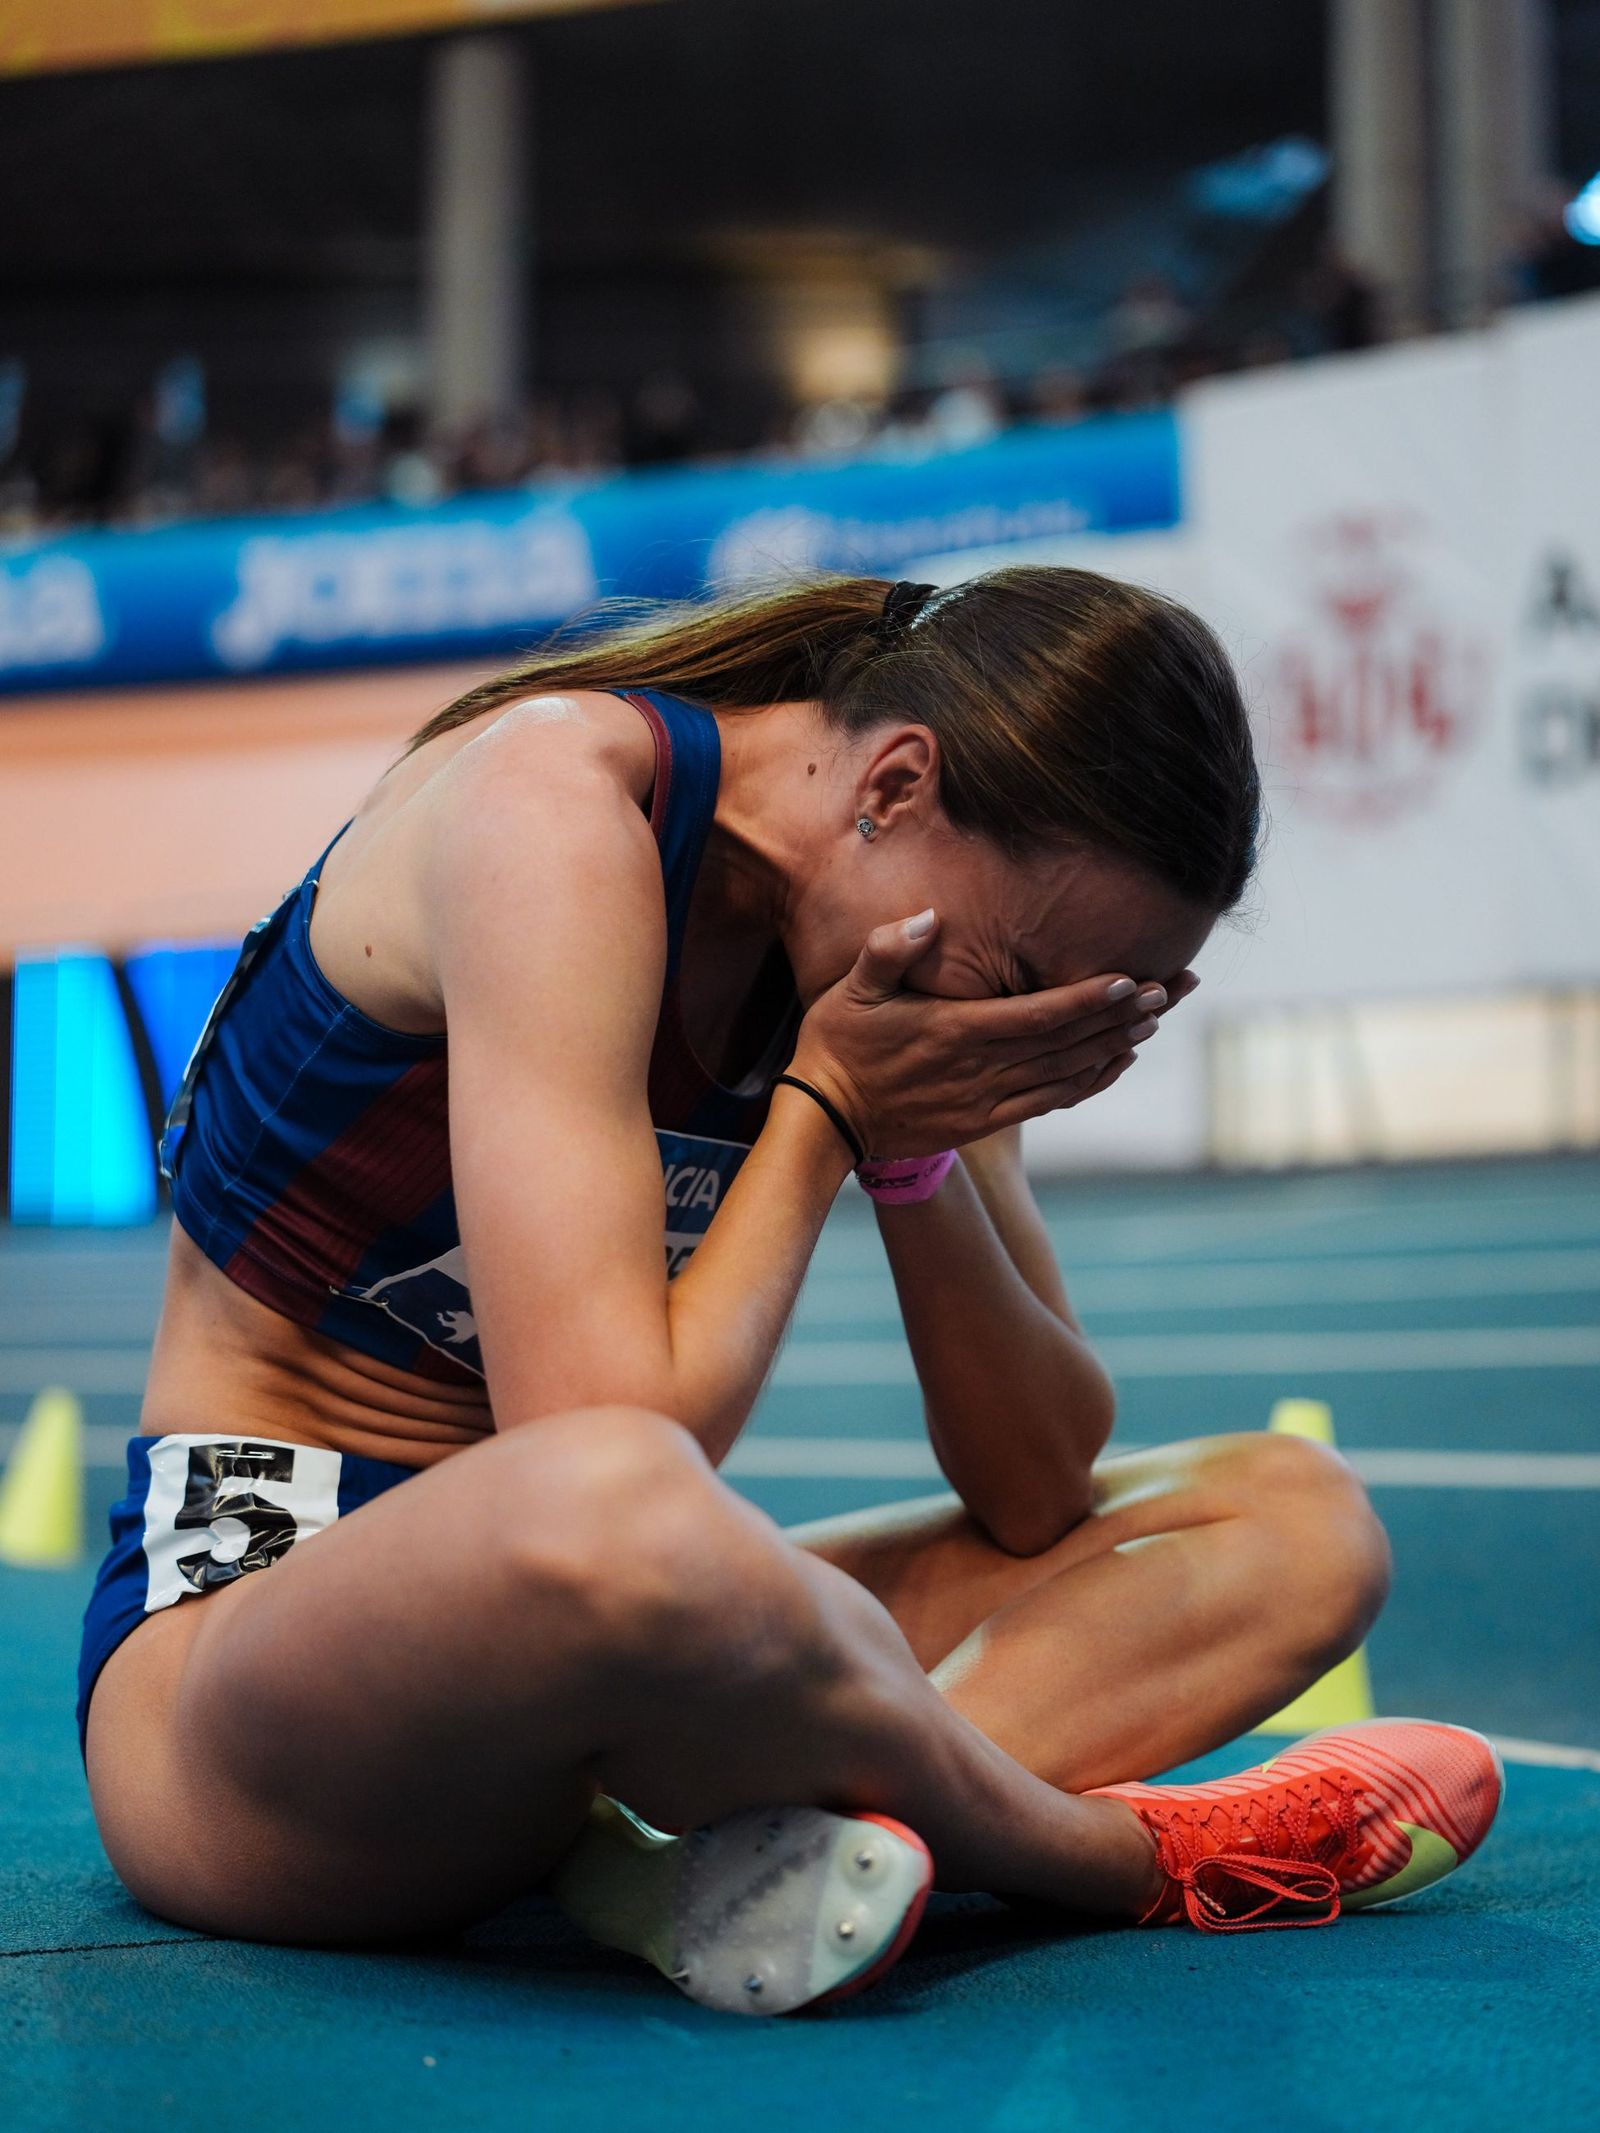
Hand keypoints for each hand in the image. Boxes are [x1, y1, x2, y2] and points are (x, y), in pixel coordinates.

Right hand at [789, 912, 1189, 1157]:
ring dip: (1117, 1046)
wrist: (826, 1120)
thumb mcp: (850, 988)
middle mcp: (983, 1068)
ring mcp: (988, 1098)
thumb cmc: (837, 1045)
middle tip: (1174, 989)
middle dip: (1125, 1016)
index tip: (1134, 981)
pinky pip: (1052, 1102)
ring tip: (1158, 1019)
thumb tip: (926, 918)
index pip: (1039, 1015)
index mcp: (957, 1031)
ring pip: (1069, 1073)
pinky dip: (1090, 1083)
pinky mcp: (985, 1119)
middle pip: (1069, 1042)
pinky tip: (1118, 1063)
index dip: (1090, 1000)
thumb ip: (888, 950)